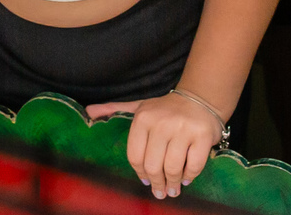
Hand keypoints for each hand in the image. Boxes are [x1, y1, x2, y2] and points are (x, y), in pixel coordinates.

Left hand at [86, 92, 223, 199]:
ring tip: (173, 190)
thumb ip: (114, 109)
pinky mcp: (202, 136)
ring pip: (173, 168)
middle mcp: (161, 123)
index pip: (136, 156)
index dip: (140, 173)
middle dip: (157, 183)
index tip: (145, 181)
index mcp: (143, 118)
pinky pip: (193, 165)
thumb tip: (88, 111)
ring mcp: (183, 130)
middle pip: (153, 166)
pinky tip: (186, 178)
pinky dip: (189, 176)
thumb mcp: (138, 106)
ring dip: (173, 184)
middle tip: (160, 192)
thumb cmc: (164, 110)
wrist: (198, 99)